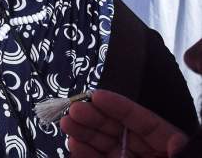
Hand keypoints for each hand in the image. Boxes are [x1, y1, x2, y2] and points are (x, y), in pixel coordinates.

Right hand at [61, 90, 188, 157]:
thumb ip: (179, 151)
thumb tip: (178, 141)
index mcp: (167, 145)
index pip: (142, 120)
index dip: (119, 107)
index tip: (98, 95)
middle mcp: (147, 152)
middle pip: (118, 130)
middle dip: (94, 119)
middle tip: (74, 109)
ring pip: (105, 145)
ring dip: (84, 135)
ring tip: (67, 125)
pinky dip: (85, 155)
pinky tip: (74, 147)